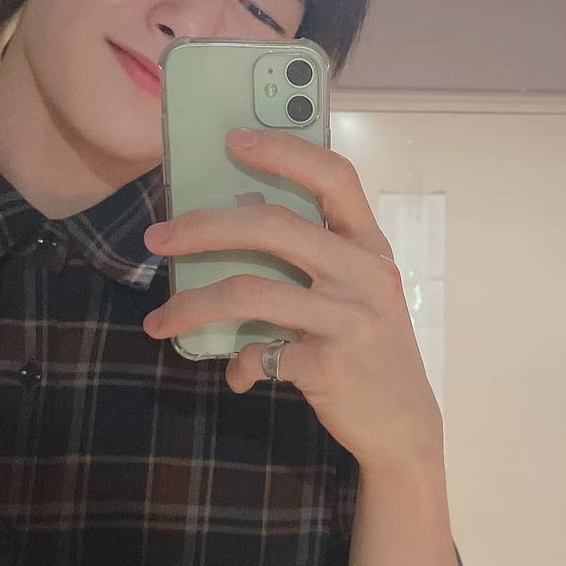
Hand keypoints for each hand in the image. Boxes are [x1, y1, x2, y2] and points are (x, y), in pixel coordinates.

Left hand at [141, 128, 443, 479]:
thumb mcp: (359, 293)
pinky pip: (261, 354)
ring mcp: (349, 320)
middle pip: (273, 226)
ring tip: (160, 321)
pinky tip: (238, 373)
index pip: (334, 176)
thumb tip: (233, 221)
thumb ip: (317, 258)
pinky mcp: (330, 365)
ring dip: (193, 306)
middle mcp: (364, 274)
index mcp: (370, 246)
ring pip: (250, 292)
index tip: (232, 140)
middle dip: (203, 227)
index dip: (284, 150)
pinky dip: (239, 364)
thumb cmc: (371, 348)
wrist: (406, 426)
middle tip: (159, 238)